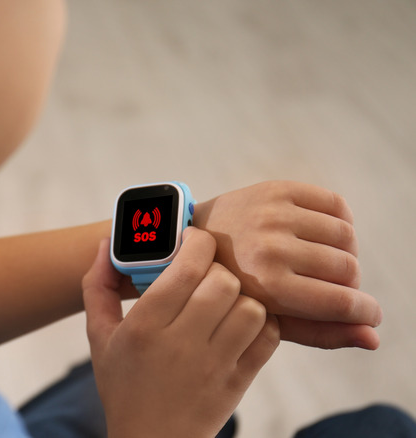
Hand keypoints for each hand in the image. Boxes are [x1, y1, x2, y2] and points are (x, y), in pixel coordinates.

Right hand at [83, 229, 278, 437]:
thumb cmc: (123, 384)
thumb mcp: (99, 336)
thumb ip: (97, 287)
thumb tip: (104, 244)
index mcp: (144, 327)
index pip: (187, 268)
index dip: (197, 242)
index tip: (192, 240)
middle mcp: (181, 343)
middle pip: (223, 281)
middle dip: (217, 269)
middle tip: (206, 274)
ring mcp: (215, 364)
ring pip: (250, 306)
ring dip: (240, 296)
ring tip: (223, 301)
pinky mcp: (239, 380)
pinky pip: (268, 336)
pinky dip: (262, 322)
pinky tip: (240, 323)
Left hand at [193, 181, 381, 349]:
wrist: (194, 240)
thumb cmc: (235, 289)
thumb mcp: (269, 320)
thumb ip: (321, 333)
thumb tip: (374, 338)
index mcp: (268, 285)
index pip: (341, 301)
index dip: (365, 311)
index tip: (370, 314)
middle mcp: (271, 247)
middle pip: (348, 269)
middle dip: (349, 283)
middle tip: (333, 287)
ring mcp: (274, 214)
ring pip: (347, 236)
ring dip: (346, 252)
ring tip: (326, 262)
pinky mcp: (277, 190)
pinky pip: (336, 204)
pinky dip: (340, 222)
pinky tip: (322, 236)